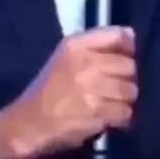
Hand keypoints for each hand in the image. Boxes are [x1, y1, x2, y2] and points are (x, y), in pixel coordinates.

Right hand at [0, 26, 136, 158]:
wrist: (28, 123)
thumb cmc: (49, 89)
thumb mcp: (65, 57)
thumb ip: (97, 44)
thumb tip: (131, 35)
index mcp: (75, 45)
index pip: (118, 36)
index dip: (127, 49)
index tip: (124, 58)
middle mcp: (85, 63)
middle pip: (129, 65)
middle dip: (126, 78)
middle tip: (115, 87)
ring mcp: (92, 88)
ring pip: (130, 90)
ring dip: (124, 100)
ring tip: (110, 104)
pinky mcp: (97, 113)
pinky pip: (125, 112)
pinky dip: (120, 118)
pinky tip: (109, 118)